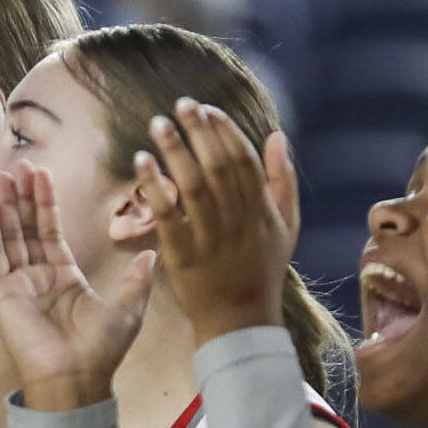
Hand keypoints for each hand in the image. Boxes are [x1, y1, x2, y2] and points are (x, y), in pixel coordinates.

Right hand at [0, 167, 153, 408]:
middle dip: (20, 196)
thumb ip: (136, 279)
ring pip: (7, 236)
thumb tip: (152, 254)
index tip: (40, 171)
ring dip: (2, 206)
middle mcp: (37, 276)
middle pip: (25, 226)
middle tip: (15, 164)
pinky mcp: (1, 294)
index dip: (44, 201)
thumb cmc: (102, 350)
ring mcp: (17, 284)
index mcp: (64, 276)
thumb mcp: (128, 309)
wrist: (77, 379)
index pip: (49, 229)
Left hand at [134, 100, 298, 343]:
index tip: (206, 108)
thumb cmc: (263, 269)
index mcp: (262, 210)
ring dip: (175, 151)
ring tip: (158, 123)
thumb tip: (278, 135)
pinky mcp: (184, 256)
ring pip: (193, 187)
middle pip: (218, 166)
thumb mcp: (286, 225)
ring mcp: (211, 238)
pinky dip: (155, 187)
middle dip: (200, 131)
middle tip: (181, 104)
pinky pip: (167, 215)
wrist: (241, 322)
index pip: (244, 160)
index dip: (225, 131)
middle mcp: (239, 220)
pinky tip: (141, 161)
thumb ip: (283, 179)